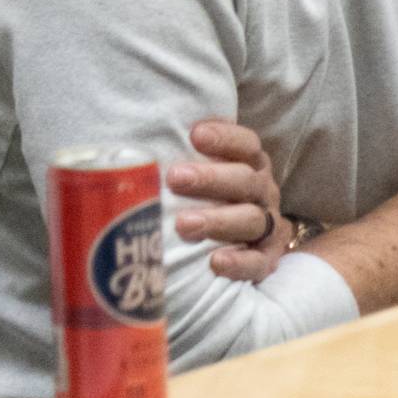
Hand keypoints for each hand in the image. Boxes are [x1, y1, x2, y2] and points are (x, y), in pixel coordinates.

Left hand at [169, 119, 289, 283]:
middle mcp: (262, 192)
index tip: (195, 134)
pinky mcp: (267, 259)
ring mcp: (267, 226)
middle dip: (211, 178)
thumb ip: (181, 159)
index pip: (246, 145)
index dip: (225, 138)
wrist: (250, 243)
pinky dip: (240, 262)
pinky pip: (259, 261)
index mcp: (250, 166)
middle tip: (175, 178)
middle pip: (245, 180)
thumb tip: (130, 142)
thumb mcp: (202, 175)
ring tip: (184, 225)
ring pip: (251, 219)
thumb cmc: (210, 200)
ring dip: (219, 220)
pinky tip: (215, 261)